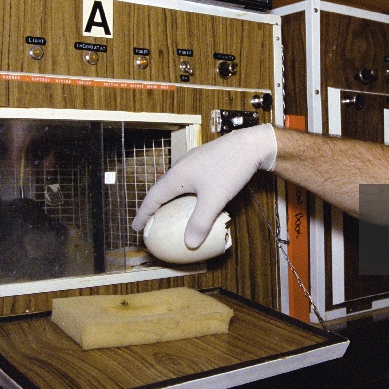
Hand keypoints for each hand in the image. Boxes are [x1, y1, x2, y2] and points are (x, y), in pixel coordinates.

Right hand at [131, 124, 277, 247]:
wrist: (252, 144)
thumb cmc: (231, 169)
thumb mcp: (215, 199)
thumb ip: (200, 222)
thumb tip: (189, 244)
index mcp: (177, 176)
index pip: (153, 198)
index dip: (143, 214)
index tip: (136, 227)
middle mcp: (181, 166)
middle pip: (161, 189)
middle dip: (154, 206)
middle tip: (151, 222)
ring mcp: (193, 161)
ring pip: (175, 183)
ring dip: (170, 199)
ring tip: (170, 212)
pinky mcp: (205, 159)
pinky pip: (187, 179)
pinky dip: (184, 192)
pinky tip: (195, 198)